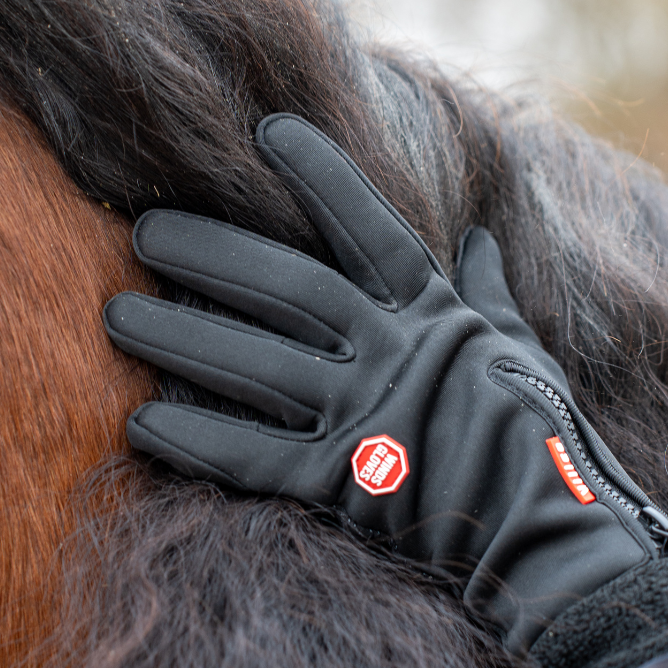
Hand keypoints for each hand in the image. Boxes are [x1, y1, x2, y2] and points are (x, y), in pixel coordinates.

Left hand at [104, 114, 667, 652]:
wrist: (550, 536)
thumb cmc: (541, 434)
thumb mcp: (523, 350)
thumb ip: (492, 291)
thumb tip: (482, 237)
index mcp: (436, 316)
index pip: (370, 229)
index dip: (321, 175)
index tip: (268, 132)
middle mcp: (392, 356)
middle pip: (288, 289)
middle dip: (211, 253)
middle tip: (144, 231)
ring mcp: (365, 420)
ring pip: (254, 365)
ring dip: (180, 336)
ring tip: (116, 312)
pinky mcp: (342, 487)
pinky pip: (252, 458)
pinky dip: (195, 440)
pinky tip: (141, 420)